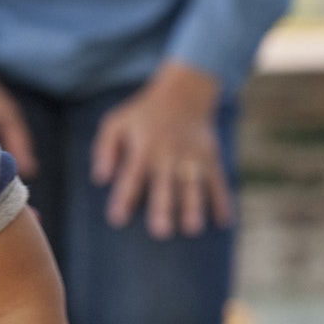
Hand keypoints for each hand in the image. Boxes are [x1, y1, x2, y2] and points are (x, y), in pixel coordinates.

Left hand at [91, 61, 232, 239]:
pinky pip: (218, 180)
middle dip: (163, 208)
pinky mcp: (211, 157)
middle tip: (160, 232)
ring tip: (192, 229)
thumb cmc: (142, 113)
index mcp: (143, 148)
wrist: (184, 91)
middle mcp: (168, 154)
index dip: (123, 198)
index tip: (117, 220)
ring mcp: (193, 157)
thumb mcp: (115, 123)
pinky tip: (224, 223)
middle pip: (165, 185)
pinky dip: (222, 201)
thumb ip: (104, 149)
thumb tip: (99, 179)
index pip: (131, 177)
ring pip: (194, 185)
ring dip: (194, 207)